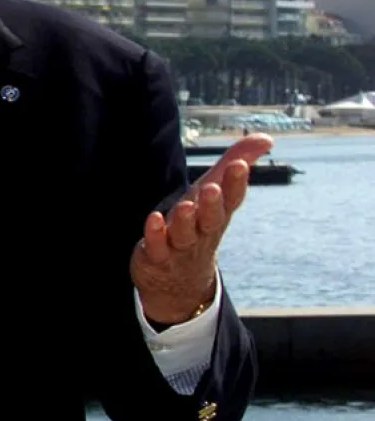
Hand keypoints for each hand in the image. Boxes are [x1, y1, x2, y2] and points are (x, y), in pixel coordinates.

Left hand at [131, 133, 273, 324]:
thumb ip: (236, 163)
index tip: (239, 165)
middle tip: (212, 188)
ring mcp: (180, 246)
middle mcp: (202, 231)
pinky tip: (154, 219)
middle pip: (211, 219)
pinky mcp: (157, 256)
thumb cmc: (200, 226)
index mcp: (218, 214)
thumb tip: (266, 138)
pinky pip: (157, 246)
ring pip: (185, 234)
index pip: (231, 199)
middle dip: (213, 204)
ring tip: (186, 206)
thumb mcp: (216, 194)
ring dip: (186, 221)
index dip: (235, 183)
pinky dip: (156, 234)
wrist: (179, 282)